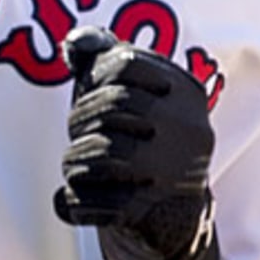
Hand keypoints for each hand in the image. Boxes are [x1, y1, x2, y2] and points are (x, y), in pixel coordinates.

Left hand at [53, 26, 219, 259]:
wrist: (174, 216)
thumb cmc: (139, 136)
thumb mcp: (125, 89)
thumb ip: (100, 55)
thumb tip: (75, 43)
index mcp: (186, 91)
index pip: (125, 62)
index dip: (95, 75)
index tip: (92, 90)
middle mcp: (190, 129)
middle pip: (111, 105)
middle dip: (80, 120)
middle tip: (78, 132)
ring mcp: (176, 171)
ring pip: (103, 152)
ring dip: (74, 160)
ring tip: (74, 165)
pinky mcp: (157, 212)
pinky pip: (99, 201)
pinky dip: (75, 202)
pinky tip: (69, 200)